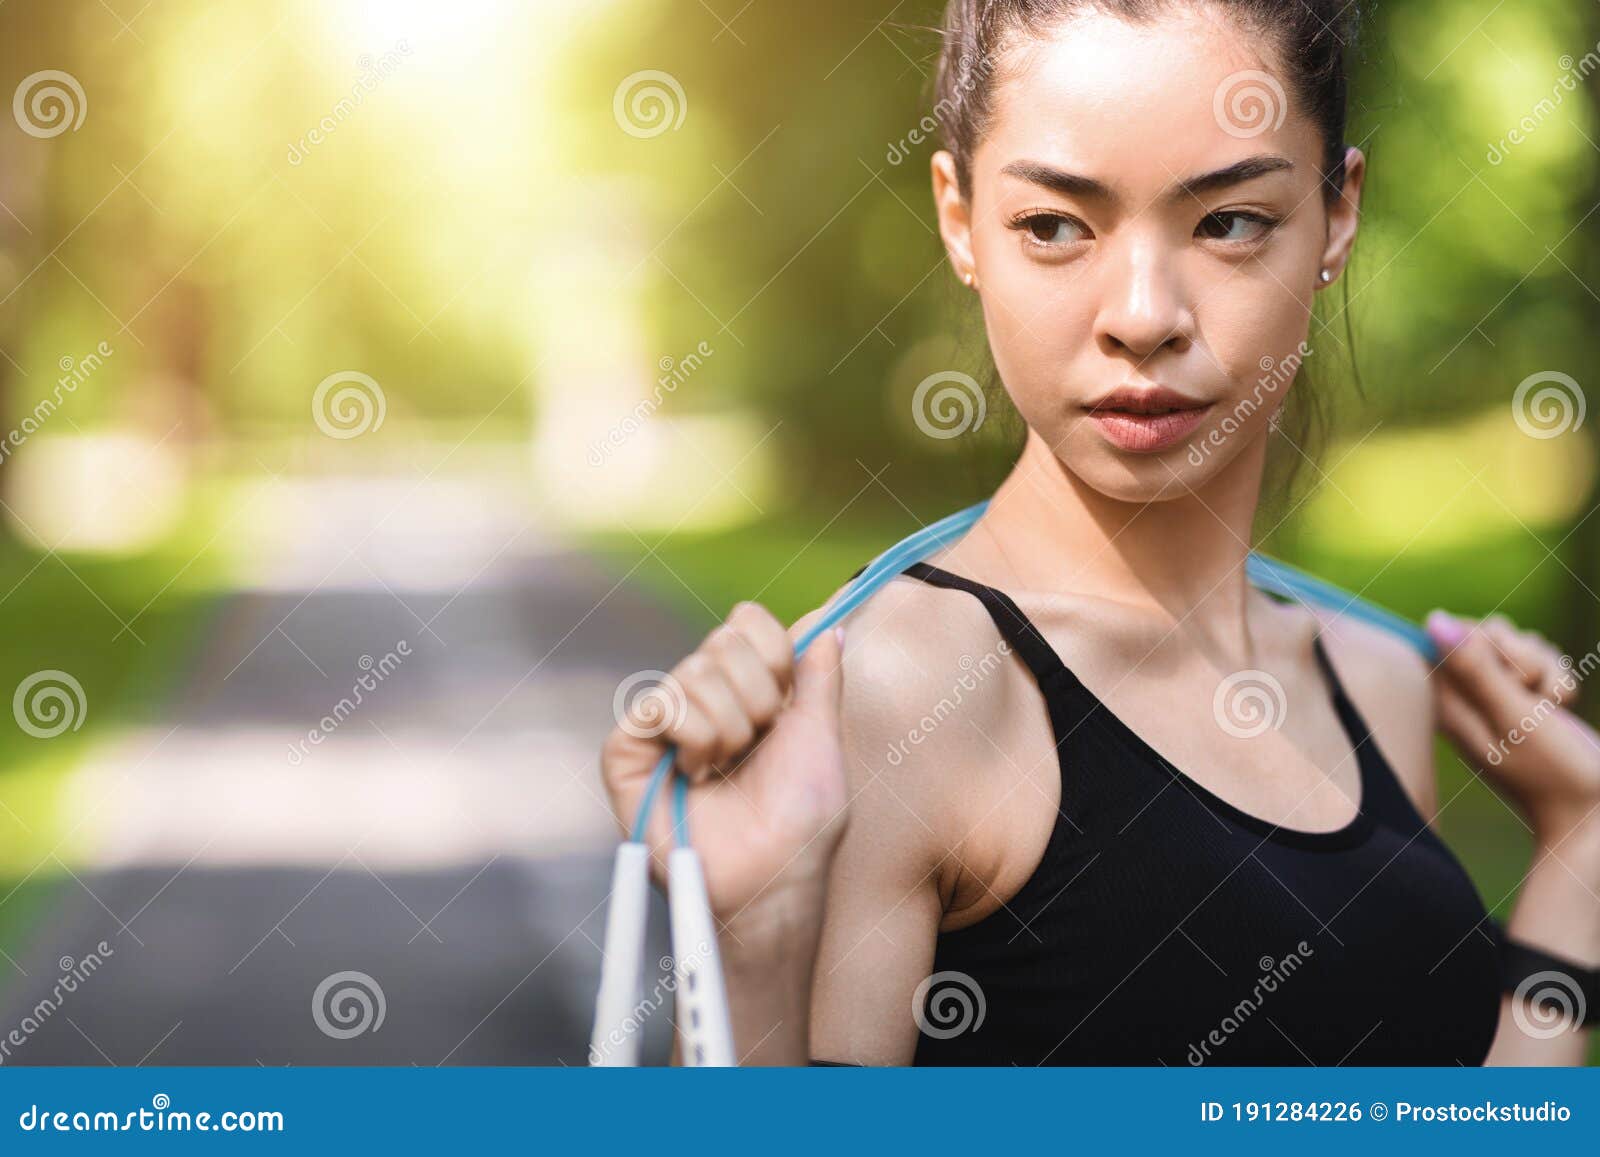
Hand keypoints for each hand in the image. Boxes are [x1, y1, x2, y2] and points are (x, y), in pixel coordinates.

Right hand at [600, 602, 848, 924]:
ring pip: (694, 673)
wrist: (772, 878)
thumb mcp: (822, 738)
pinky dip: (693, 739)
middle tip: (756, 745)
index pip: (747, 622)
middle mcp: (702, 699)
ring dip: (729, 728)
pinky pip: (659, 705)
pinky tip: (695, 775)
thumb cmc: (801, 822)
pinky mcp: (627, 751)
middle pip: (723, 639)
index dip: (774, 653)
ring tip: (726, 770)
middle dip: (759, 696)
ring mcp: (663, 724)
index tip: (787, 702)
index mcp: (747, 691)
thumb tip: (827, 624)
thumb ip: (820, 677)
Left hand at [1426, 610, 1599, 842]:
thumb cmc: (1554, 771)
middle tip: (1529, 692)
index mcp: (1449, 703)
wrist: (1595, 813)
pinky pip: (1542, 662)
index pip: (1444, 636)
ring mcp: (1499, 697)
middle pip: (1487, 633)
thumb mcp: (1515, 716)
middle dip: (1520, 653)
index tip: (1502, 665)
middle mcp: (1468, 697)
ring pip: (1520, 645)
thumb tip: (1432, 620)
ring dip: (1545, 668)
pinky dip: (1558, 679)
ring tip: (1549, 707)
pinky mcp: (1527, 701)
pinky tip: (1563, 708)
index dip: (1481, 637)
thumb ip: (1476, 668)